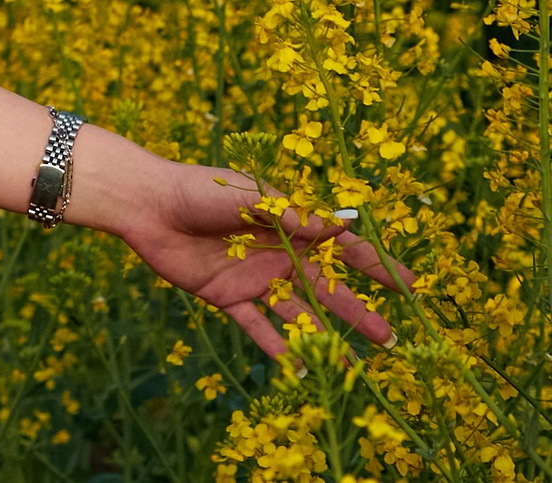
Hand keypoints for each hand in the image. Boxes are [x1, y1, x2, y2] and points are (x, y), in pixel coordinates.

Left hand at [111, 157, 411, 355]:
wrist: (147, 204)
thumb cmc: (199, 189)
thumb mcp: (249, 195)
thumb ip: (290, 214)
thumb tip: (339, 226)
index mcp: (291, 224)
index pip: (343, 247)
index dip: (376, 266)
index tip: (410, 287)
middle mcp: (279, 254)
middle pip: (327, 288)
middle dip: (359, 312)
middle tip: (391, 339)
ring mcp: (255, 277)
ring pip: (298, 313)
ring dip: (323, 337)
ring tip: (351, 368)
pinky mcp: (227, 296)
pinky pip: (256, 326)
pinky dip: (275, 348)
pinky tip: (297, 369)